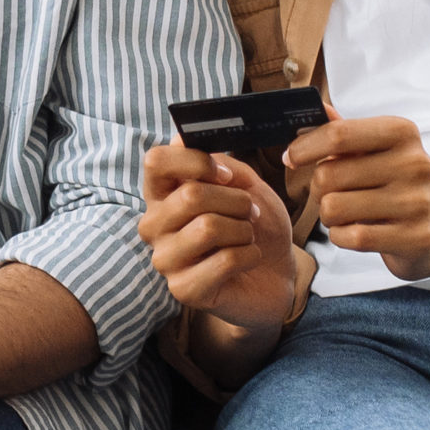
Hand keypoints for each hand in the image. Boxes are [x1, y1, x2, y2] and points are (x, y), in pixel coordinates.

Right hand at [139, 142, 297, 329]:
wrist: (276, 273)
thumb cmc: (255, 225)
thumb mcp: (244, 184)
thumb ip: (217, 162)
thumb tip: (181, 138)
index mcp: (162, 195)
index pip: (155, 161)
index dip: (197, 161)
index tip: (226, 175)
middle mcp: (154, 225)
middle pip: (190, 195)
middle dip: (237, 201)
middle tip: (251, 212)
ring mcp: (165, 260)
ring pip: (208, 228)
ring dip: (244, 230)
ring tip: (248, 236)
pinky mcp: (184, 290)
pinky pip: (225, 260)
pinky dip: (250, 255)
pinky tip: (248, 260)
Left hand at [283, 115, 429, 280]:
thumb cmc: (391, 179)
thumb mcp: (371, 148)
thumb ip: (340, 130)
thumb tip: (317, 108)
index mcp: (402, 132)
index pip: (338, 134)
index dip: (304, 147)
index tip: (291, 157)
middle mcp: (414, 163)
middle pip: (328, 174)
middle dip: (317, 187)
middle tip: (330, 191)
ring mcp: (418, 201)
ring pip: (333, 207)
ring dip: (328, 214)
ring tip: (346, 211)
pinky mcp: (416, 236)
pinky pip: (351, 237)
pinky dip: (341, 235)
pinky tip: (354, 230)